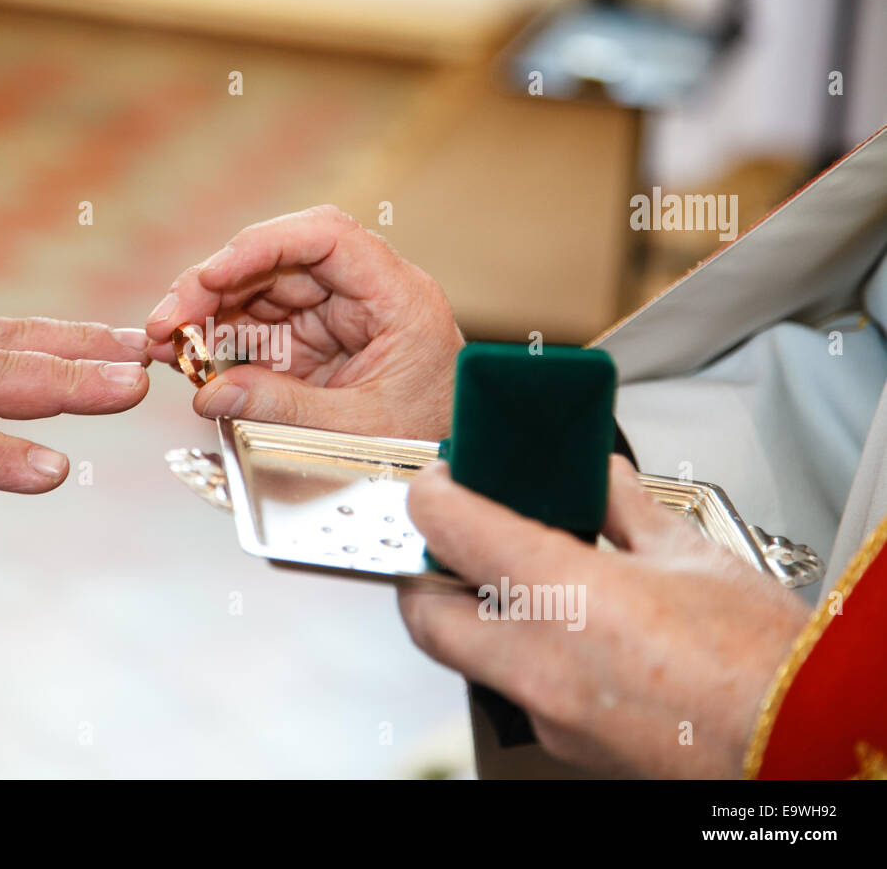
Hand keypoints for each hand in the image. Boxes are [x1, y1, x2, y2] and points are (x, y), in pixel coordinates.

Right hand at [143, 205, 462, 440]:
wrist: (452, 468)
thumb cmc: (431, 440)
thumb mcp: (359, 431)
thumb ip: (284, 408)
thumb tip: (210, 393)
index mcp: (397, 296)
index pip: (326, 237)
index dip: (262, 246)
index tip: (212, 274)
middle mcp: (365, 293)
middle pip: (279, 262)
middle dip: (215, 287)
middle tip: (168, 323)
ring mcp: (336, 316)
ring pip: (259, 292)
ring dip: (208, 314)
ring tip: (166, 345)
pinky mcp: (314, 341)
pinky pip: (259, 328)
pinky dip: (221, 340)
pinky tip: (188, 355)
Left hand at [399, 456, 810, 777]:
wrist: (805, 745)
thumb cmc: (765, 662)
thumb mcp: (694, 556)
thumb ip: (629, 510)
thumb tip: (602, 479)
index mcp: (566, 596)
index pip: (450, 530)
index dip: (430, 495)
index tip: (438, 483)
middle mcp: (540, 661)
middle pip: (425, 613)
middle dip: (421, 572)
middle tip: (446, 540)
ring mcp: (548, 711)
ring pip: (464, 658)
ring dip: (466, 615)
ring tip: (502, 577)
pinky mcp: (567, 743)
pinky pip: (515, 689)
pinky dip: (517, 653)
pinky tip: (556, 628)